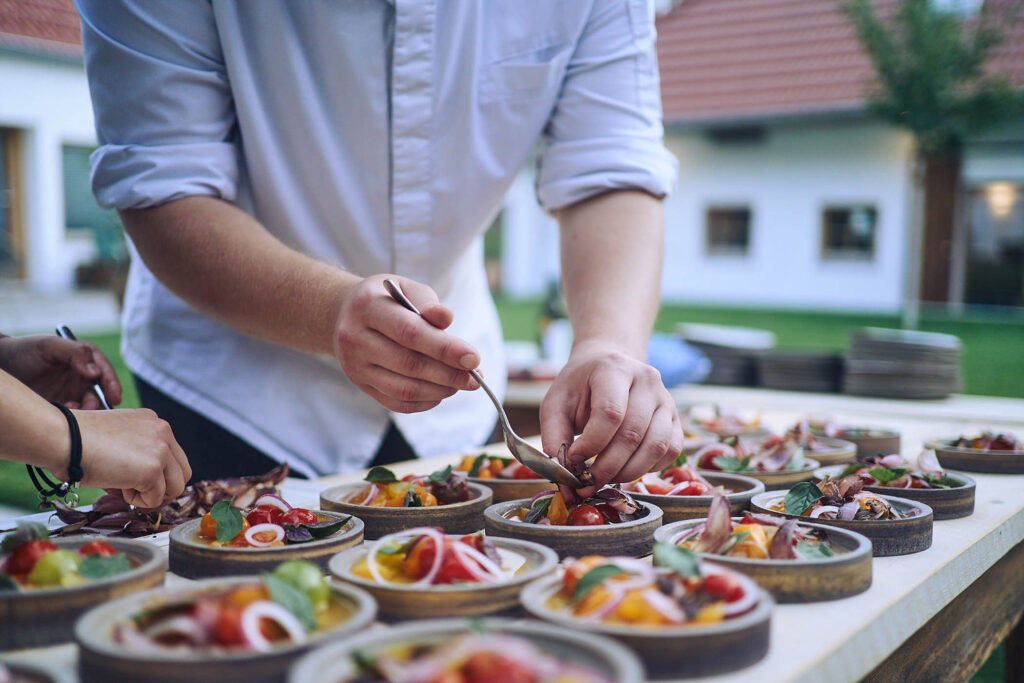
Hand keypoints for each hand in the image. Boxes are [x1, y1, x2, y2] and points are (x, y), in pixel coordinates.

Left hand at [0, 335, 121, 408]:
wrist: (0, 367)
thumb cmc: (24, 351)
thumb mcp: (49, 346)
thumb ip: (76, 353)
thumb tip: (96, 372)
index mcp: (84, 360)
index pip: (105, 373)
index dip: (112, 385)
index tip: (114, 396)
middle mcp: (81, 378)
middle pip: (100, 394)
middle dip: (97, 402)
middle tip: (88, 408)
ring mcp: (70, 394)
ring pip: (88, 408)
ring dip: (84, 412)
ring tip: (69, 410)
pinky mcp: (59, 408)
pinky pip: (72, 417)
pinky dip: (71, 419)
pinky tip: (60, 414)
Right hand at [64, 409, 190, 507]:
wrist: (64, 438)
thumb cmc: (78, 440)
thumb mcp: (118, 441)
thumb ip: (138, 456)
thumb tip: (148, 487)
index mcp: (154, 422)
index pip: (174, 456)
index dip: (161, 475)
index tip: (142, 484)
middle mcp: (163, 431)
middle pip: (182, 472)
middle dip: (164, 489)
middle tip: (141, 496)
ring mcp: (161, 449)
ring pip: (175, 487)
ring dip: (152, 495)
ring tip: (125, 489)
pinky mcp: (152, 468)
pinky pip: (155, 498)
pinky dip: (138, 501)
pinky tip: (120, 488)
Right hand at [333, 275, 479, 412]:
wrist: (343, 314)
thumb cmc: (386, 300)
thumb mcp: (405, 287)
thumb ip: (428, 302)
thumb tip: (446, 319)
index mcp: (367, 306)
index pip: (410, 332)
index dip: (445, 348)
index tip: (474, 358)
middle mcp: (355, 338)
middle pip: (409, 364)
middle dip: (449, 374)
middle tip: (475, 378)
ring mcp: (354, 365)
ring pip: (403, 389)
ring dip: (439, 390)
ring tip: (461, 383)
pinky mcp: (360, 384)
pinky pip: (396, 402)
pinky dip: (424, 402)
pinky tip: (441, 392)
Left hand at [540, 340, 683, 500]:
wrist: (607, 366)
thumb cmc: (579, 387)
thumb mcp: (556, 404)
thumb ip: (554, 438)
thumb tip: (563, 478)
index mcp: (614, 369)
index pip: (610, 413)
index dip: (591, 444)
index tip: (574, 459)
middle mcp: (647, 380)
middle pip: (633, 433)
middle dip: (607, 467)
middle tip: (588, 482)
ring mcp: (666, 399)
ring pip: (657, 446)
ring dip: (629, 472)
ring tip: (605, 478)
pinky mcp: (676, 419)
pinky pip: (671, 451)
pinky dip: (649, 468)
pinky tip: (626, 468)